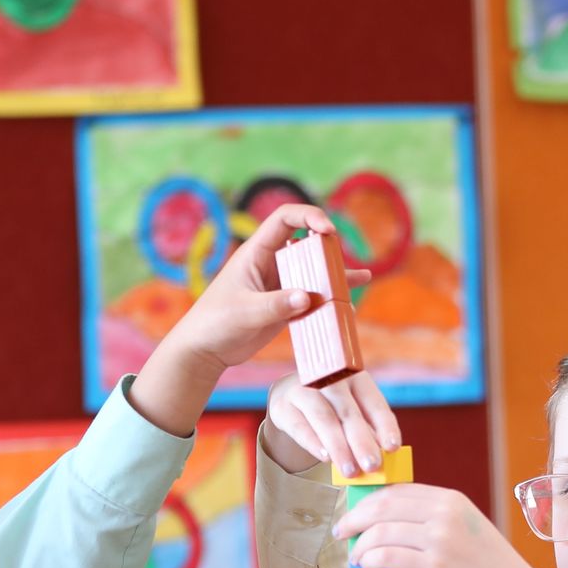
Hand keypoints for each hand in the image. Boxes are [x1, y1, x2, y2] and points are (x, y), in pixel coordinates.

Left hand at [131, 203, 346, 435]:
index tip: (328, 230)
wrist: (204, 351)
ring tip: (362, 278)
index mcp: (256, 252)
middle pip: (306, 245)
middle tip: (341, 261)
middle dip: (328, 249)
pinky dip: (330, 301)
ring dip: (336, 275)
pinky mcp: (285, 307)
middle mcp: (271, 264)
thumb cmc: (215, 323)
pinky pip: (313, 299)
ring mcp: (280, 286)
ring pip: (313, 273)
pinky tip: (349, 306)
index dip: (308, 216)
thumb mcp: (245, 312)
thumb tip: (307, 298)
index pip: (284, 219)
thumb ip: (276, 305)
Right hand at [266, 369, 401, 479]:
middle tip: (372, 466)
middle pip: (348, 412)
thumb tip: (384, 457)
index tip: (393, 447)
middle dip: (362, 441)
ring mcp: (303, 390)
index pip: (374, 402)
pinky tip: (325, 457)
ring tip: (350, 471)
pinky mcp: (282, 405)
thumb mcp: (352, 414)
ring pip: (324, 418)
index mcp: (355, 378)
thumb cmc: (332, 408)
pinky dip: (313, 442)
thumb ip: (368, 432)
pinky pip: (299, 426)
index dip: (385, 425)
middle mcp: (329, 379)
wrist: (290, 397)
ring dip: (339, 446)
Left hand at [335, 485, 564, 567]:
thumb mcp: (466, 530)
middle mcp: (446, 513)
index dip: (370, 501)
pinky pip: (388, 557)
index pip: (398, 491)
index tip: (355, 513)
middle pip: (384, 506)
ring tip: (357, 557)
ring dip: (361, 545)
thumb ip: (434, 521)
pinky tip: (367, 567)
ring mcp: (441, 540)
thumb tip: (389, 524)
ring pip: (381, 532)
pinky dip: (371, 561)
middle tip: (342, 532)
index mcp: (452, 500)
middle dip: (356, 518)